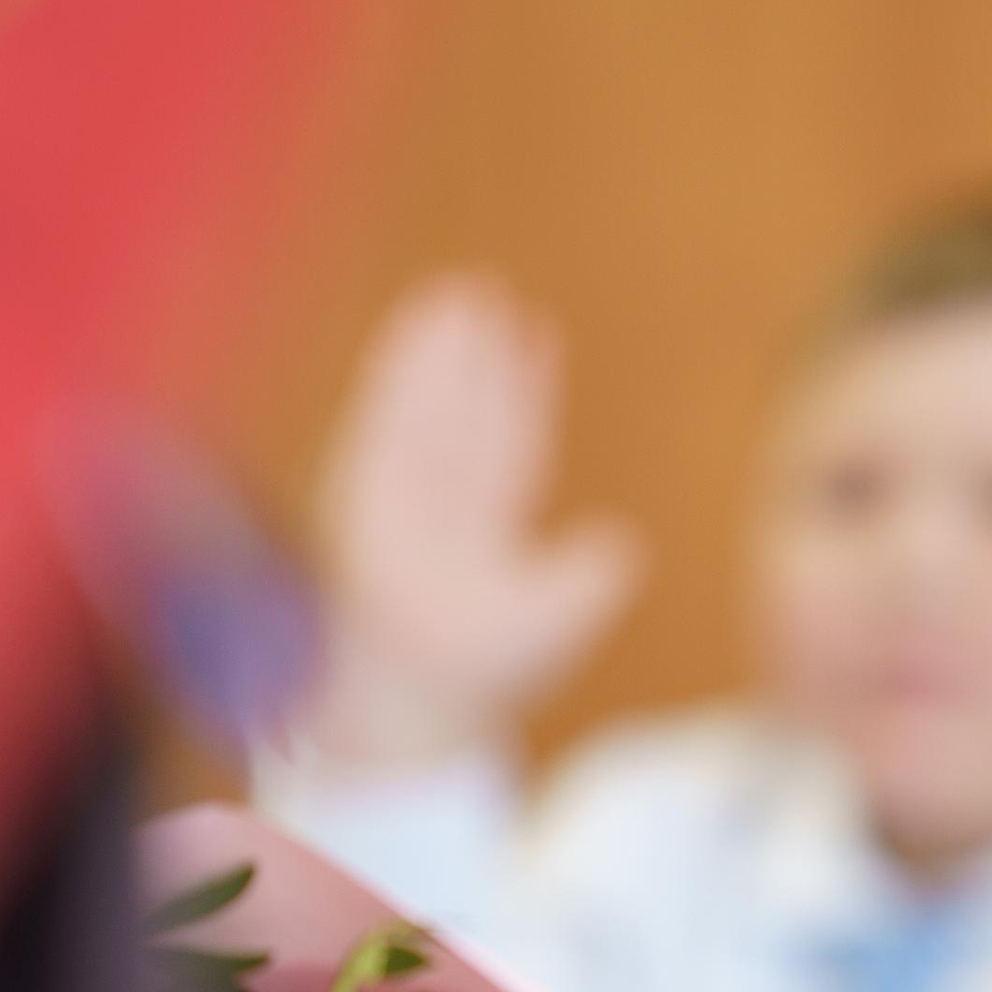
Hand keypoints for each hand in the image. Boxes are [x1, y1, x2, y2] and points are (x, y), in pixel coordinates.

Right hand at [300, 277, 644, 767]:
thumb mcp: (554, 620)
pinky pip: (388, 419)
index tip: (536, 337)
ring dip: (440, 353)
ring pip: (429, 405)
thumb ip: (588, 580)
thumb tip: (624, 546)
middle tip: (485, 292)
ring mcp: (403, 497)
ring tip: (454, 294)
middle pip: (466, 412)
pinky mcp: (368, 493)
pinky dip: (400, 377)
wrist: (421, 699)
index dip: (526, 391)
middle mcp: (446, 507)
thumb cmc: (483, 675)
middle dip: (478, 357)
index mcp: (489, 529)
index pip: (513, 442)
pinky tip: (414, 334)